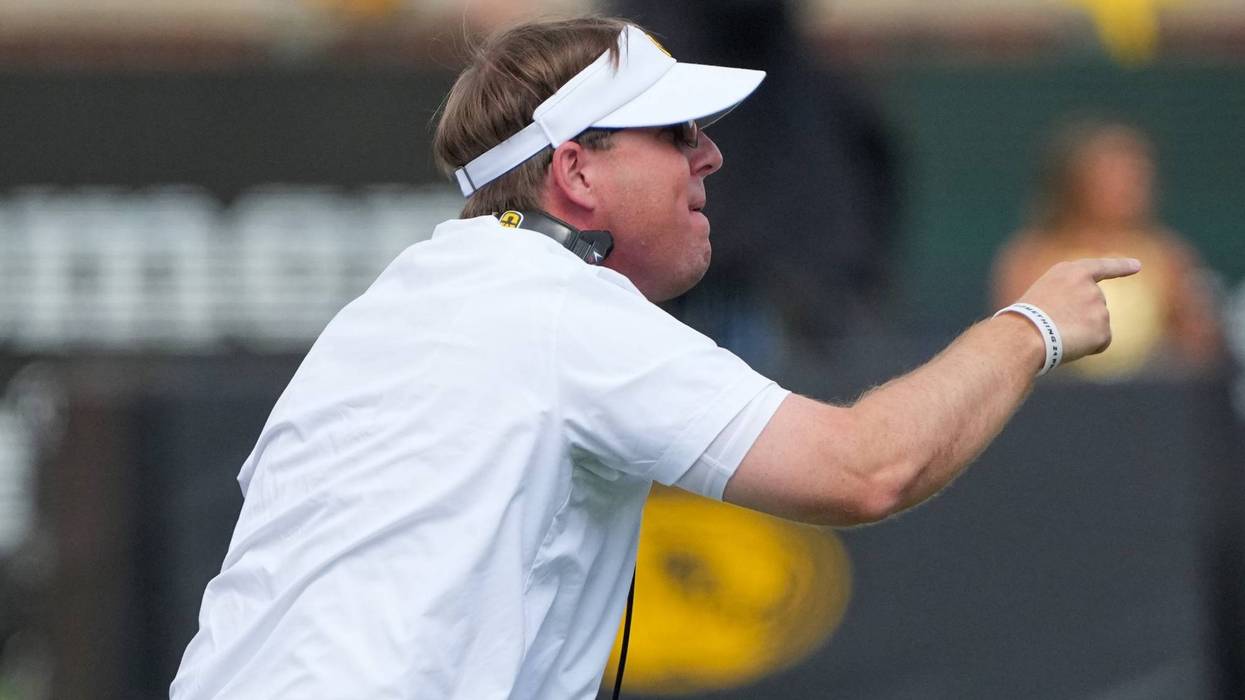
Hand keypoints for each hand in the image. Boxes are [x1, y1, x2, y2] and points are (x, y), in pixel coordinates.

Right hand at [1014, 258, 1141, 363]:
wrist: (1025, 334)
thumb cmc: (1022, 319)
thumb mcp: (1041, 297)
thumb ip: (1065, 300)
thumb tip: (1078, 324)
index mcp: (1070, 272)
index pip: (1101, 267)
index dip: (1120, 267)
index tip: (1137, 266)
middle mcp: (1090, 286)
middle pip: (1095, 306)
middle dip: (1081, 318)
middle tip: (1053, 326)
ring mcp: (1099, 306)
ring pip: (1096, 326)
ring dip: (1081, 334)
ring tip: (1057, 334)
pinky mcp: (1103, 328)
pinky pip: (1100, 343)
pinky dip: (1087, 348)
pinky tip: (1069, 344)